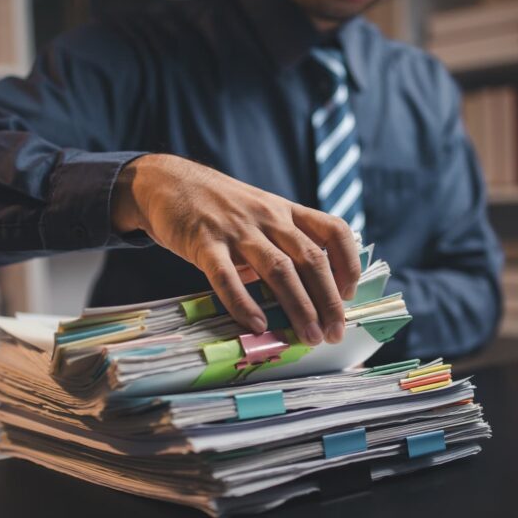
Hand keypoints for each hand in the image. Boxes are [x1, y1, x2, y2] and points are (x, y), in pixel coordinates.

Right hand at [111, 154, 359, 345]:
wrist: (167, 181)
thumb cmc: (217, 207)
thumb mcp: (259, 214)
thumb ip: (280, 244)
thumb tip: (305, 293)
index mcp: (285, 211)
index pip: (333, 231)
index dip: (348, 263)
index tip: (350, 294)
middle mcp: (268, 217)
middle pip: (310, 259)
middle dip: (328, 301)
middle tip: (335, 332)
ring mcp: (236, 229)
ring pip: (278, 270)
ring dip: (299, 307)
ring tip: (309, 336)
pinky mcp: (203, 241)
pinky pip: (226, 276)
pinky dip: (243, 303)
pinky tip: (256, 325)